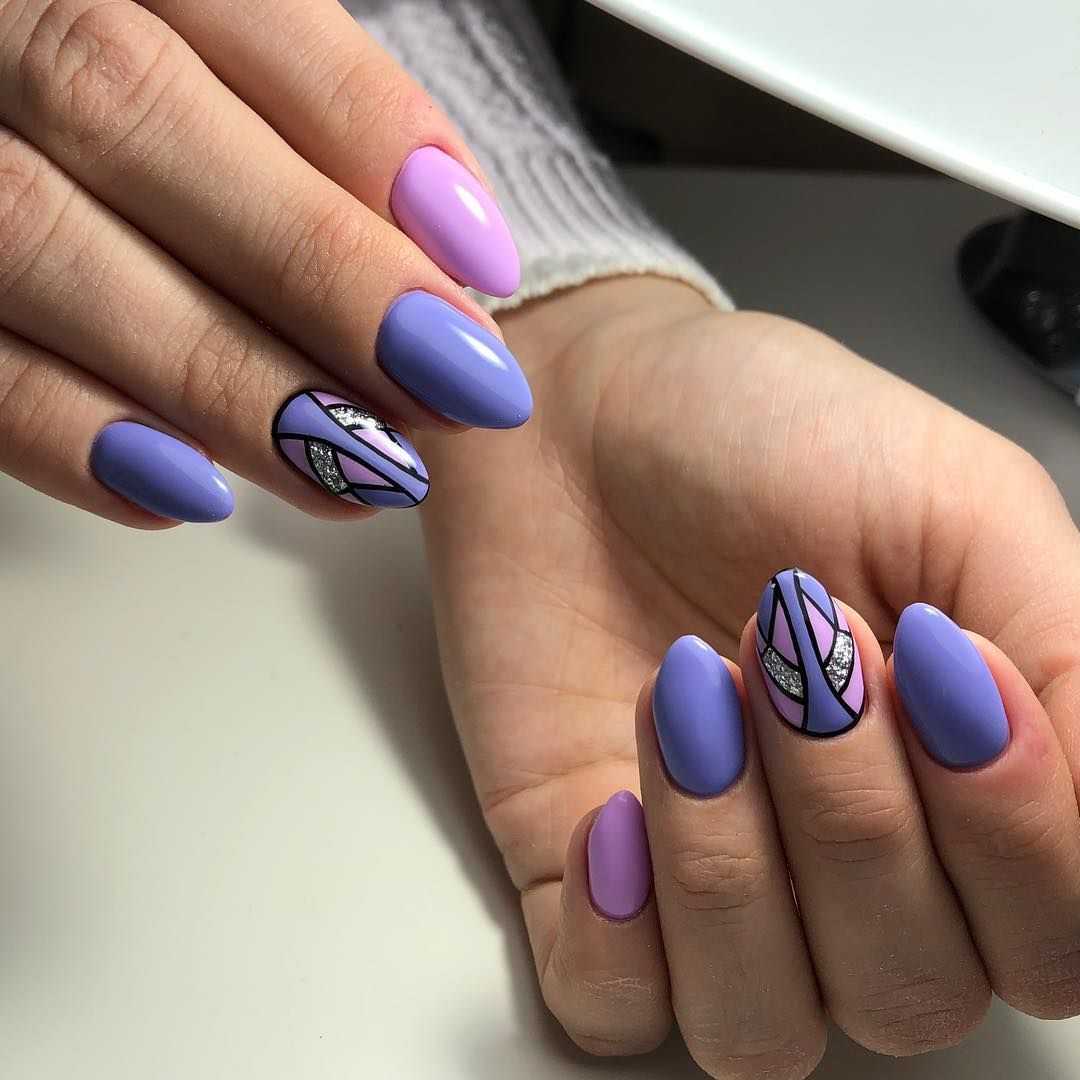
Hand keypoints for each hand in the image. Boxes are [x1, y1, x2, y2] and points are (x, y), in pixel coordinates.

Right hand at [0, 0, 528, 525]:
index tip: (482, 264)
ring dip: (223, 380)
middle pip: (129, 113)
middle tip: (452, 389)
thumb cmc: (128, 102)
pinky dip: (72, 435)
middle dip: (318, 271)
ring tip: (360, 469)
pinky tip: (190, 491)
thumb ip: (312, 123)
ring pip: (40, 239)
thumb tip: (451, 250)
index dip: (372, 134)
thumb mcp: (214, 61)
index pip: (242, 6)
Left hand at [417, 276, 1079, 1075]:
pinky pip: (615, 1005)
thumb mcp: (962, 508)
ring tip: (691, 692)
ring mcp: (710, 879)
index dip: (1016, 839)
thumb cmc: (768, 433)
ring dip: (734, 867)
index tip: (942, 672)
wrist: (584, 413)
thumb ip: (1069, 659)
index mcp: (962, 786)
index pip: (1051, 939)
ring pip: (762, 1025)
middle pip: (909, 990)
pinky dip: (618, 931)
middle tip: (798, 646)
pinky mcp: (582, 876)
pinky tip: (612, 806)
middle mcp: (847, 862)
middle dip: (854, 814)